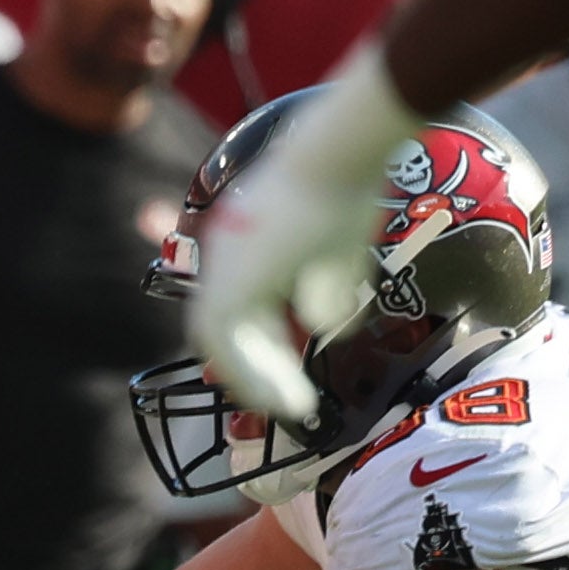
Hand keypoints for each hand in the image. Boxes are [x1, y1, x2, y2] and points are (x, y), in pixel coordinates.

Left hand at [192, 56, 419, 419]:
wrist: (334, 163)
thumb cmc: (346, 199)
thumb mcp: (343, 260)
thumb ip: (331, 294)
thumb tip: (325, 326)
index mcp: (249, 246)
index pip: (244, 309)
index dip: (264, 347)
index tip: (290, 375)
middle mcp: (228, 258)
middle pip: (232, 330)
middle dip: (263, 369)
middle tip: (292, 401)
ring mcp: (223, 270)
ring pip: (222, 341)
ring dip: (255, 378)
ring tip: (293, 405)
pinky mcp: (227, 283)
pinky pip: (223, 343)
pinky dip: (247, 372)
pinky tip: (280, 394)